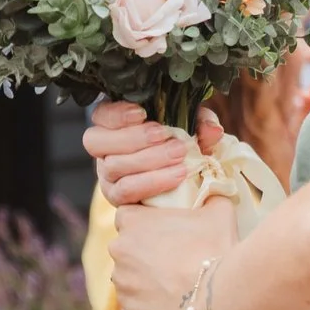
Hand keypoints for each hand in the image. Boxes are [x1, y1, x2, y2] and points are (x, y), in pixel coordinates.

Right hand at [85, 101, 222, 206]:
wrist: (188, 181)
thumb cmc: (182, 145)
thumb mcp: (193, 128)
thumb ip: (202, 123)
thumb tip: (212, 130)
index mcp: (115, 124)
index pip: (100, 114)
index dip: (116, 114)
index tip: (141, 112)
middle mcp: (104, 149)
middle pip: (96, 141)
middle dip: (133, 137)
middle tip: (164, 135)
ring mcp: (108, 174)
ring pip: (112, 166)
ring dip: (147, 160)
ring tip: (178, 156)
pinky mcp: (117, 197)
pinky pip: (126, 191)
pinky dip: (151, 182)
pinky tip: (175, 176)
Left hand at [109, 201, 237, 309]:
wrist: (219, 296)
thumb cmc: (216, 247)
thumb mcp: (219, 210)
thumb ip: (210, 198)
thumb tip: (212, 195)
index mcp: (133, 220)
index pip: (127, 213)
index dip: (145, 220)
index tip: (162, 227)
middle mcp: (119, 248)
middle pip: (126, 244)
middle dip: (143, 247)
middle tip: (171, 253)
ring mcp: (122, 279)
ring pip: (128, 272)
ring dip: (143, 273)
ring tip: (172, 278)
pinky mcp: (129, 305)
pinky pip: (134, 297)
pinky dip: (147, 297)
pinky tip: (169, 295)